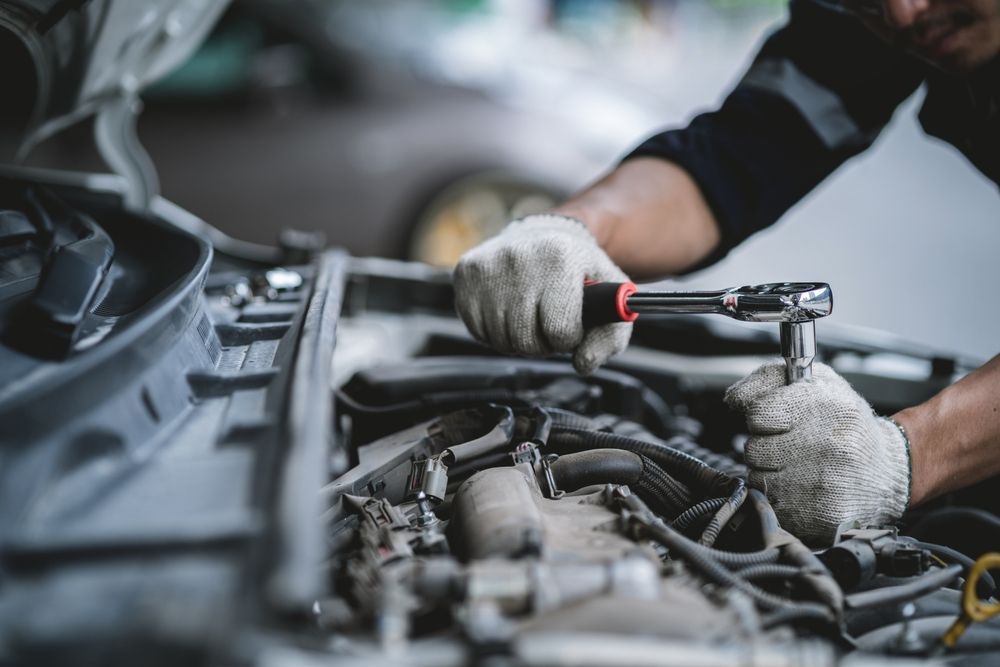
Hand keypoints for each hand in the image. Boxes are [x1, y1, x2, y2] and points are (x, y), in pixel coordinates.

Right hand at [453, 214, 630, 373]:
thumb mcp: (608, 296)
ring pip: (500, 340)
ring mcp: (488, 264)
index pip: (561, 331)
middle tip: (548, 322)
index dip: (569, 338)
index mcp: (561, 257)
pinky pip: (476, 330)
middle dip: (542, 343)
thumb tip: (582, 363)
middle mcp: (520, 256)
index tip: (571, 323)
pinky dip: (493, 331)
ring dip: (517, 339)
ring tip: (529, 315)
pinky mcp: (465, 272)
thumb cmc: (577, 270)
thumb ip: (608, 337)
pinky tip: (508, 311)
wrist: (542, 234)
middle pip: (527, 340)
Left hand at [724, 362, 910, 544]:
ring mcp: (824, 483)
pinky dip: (781, 499)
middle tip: (791, 446)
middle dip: (765, 447)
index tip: (776, 421)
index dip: (762, 418)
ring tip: (799, 466)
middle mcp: (826, 445)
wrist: (888, 469)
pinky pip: (773, 506)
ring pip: (759, 480)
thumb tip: (733, 399)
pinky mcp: (822, 515)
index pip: (758, 414)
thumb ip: (767, 380)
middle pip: (753, 450)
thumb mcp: (814, 382)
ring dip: (771, 474)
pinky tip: (803, 488)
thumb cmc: (844, 423)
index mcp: (824, 406)